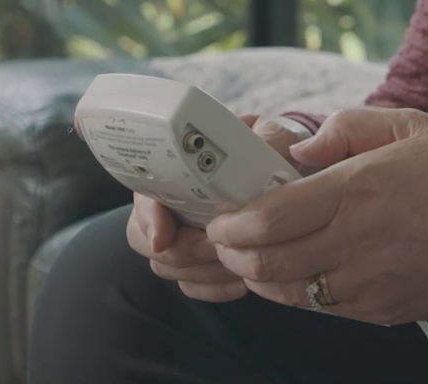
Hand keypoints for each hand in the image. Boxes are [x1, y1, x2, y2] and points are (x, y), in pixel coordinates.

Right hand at [124, 114, 308, 302]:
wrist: (284, 176)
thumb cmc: (273, 153)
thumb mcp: (273, 137)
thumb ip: (268, 139)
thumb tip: (263, 148)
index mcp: (178, 165)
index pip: (143, 195)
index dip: (149, 218)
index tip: (164, 238)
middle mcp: (169, 201)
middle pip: (145, 239)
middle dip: (181, 251)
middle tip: (218, 248)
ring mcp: (178, 234)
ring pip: (167, 267)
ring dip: (201, 271)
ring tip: (239, 263)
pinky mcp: (196, 263)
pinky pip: (190, 286)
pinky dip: (213, 288)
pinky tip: (241, 280)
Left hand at [205, 107, 427, 324]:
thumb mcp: (408, 124)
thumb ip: (345, 128)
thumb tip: (297, 150)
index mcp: (359, 189)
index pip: (271, 217)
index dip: (232, 223)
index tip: (220, 217)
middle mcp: (358, 241)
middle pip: (268, 263)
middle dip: (233, 254)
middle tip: (225, 240)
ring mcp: (370, 283)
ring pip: (289, 293)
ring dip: (261, 277)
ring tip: (255, 257)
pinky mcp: (383, 309)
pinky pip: (323, 307)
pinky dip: (299, 292)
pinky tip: (300, 272)